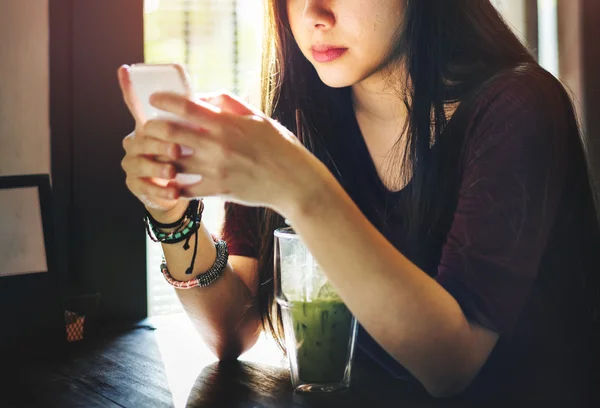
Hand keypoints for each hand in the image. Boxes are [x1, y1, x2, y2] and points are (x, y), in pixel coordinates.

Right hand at [117, 65, 186, 218]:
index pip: (135, 103)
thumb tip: (207, 98)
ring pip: (140, 163)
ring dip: (157, 168)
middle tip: (177, 150)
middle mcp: (136, 141)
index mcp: (149, 124)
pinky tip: (174, 192)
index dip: (128, 87)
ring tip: (173, 172)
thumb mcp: (194, 134)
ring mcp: (133, 162)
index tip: (129, 74)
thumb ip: (197, 116)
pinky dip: (159, 190)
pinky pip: (143, 187)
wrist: (177, 187)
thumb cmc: (187, 155)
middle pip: (141, 138)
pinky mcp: (135, 184)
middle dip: (159, 143)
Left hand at [142, 92, 322, 214]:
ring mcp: (216, 170)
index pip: (186, 106)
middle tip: (150, 127)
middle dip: (153, 128)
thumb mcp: (257, 117)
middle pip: (171, 133)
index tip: (154, 99)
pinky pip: (185, 189)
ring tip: (156, 152)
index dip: (164, 100)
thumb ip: (229, 103)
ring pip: (173, 162)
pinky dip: (174, 184)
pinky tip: (170, 179)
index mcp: (227, 124)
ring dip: (160, 156)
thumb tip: (202, 96)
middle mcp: (218, 146)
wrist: (293, 182)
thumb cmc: (279, 147)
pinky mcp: (218, 190)